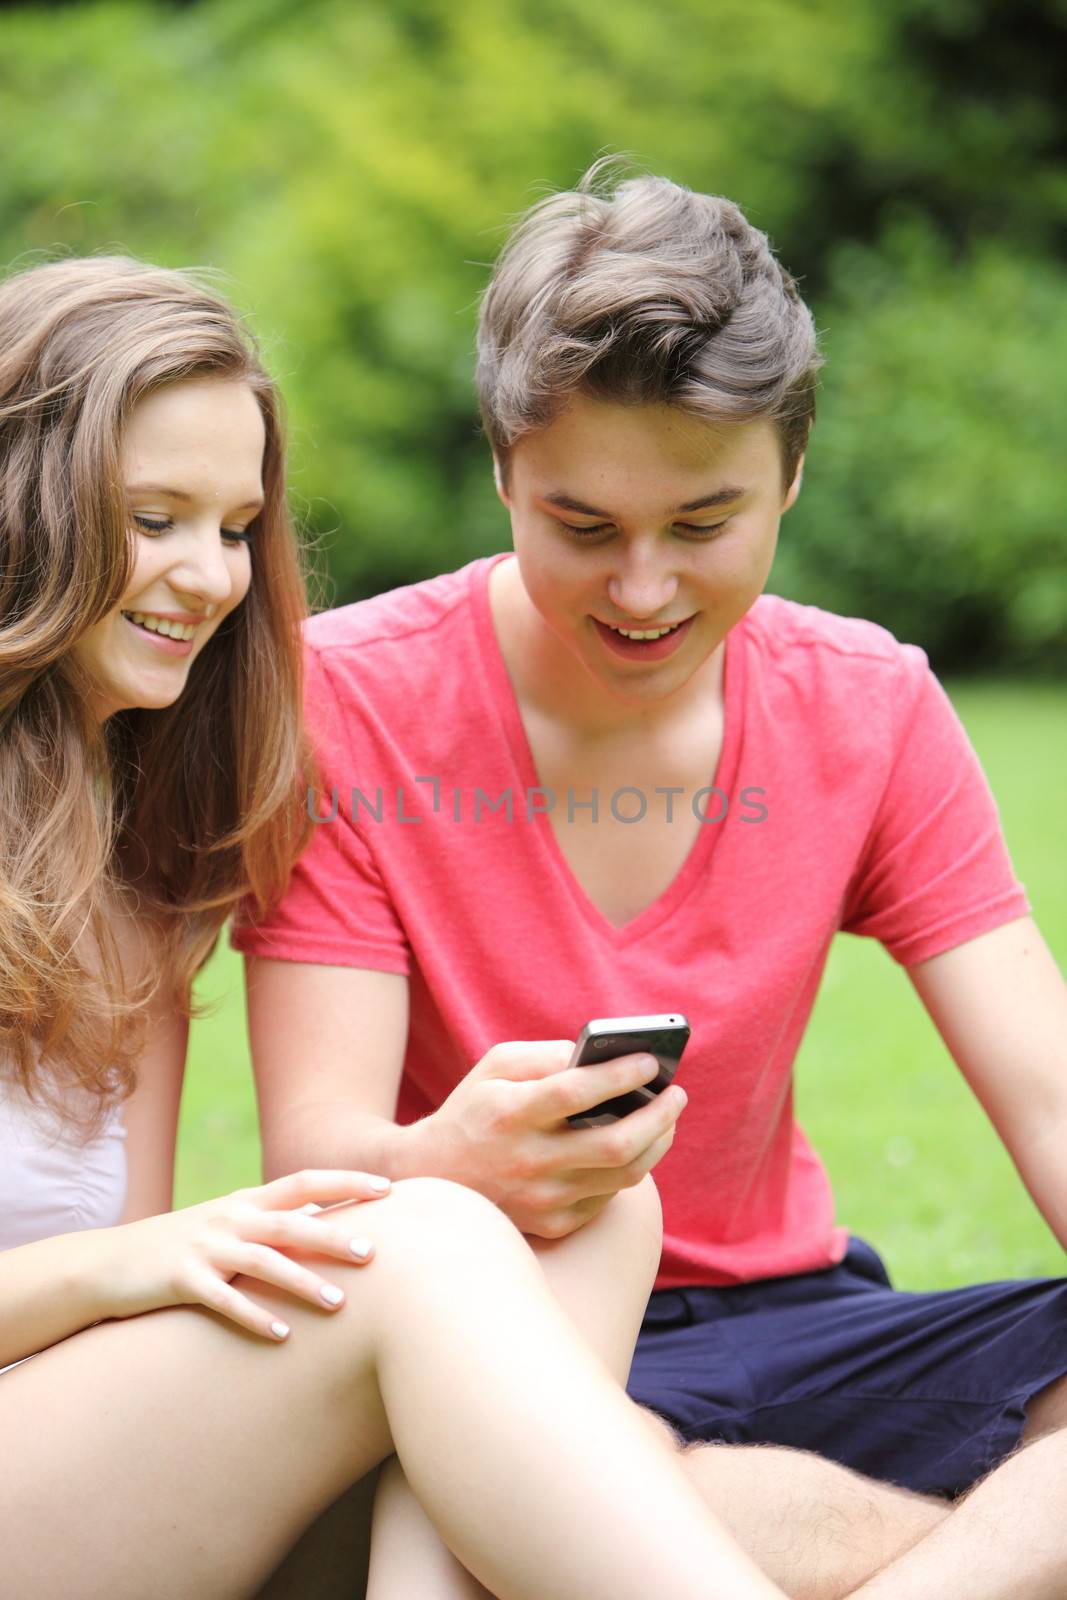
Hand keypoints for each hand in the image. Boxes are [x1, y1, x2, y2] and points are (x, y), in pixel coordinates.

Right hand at [91, 1169, 391, 1340]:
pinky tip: (282, 1336)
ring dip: (302, 1282)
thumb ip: (272, 1225)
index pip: (305, 1182)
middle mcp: (229, 1219)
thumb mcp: (227, 1227)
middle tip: (374, 1253)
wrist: (108, 1262)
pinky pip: (223, 1300)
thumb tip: (326, 1229)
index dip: (346, 1182)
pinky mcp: (180, 1279)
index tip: (388, 1188)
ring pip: (262, 1261)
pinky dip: (253, 1317)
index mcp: (245, 1202)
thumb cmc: (182, 1248)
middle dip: (333, 1236)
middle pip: (290, 1222)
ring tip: (339, 1304)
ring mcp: (204, 1248)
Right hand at [418, 1043, 686, 1238]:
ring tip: (667, 1119)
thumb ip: (547, 1056)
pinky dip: (628, 1168)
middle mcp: (529, 1161)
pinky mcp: (553, 1224)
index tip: (651, 1061)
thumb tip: (602, 1058)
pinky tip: (634, 1147)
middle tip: (677, 1094)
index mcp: (512, 1114)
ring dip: (656, 1143)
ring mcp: (543, 1198)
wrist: (435, 1177)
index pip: (577, 1092)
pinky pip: (609, 1197)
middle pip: (615, 1144)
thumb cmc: (474, 1109)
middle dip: (659, 1116)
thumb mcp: (497, 1066)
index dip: (620, 1075)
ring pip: (623, 1175)